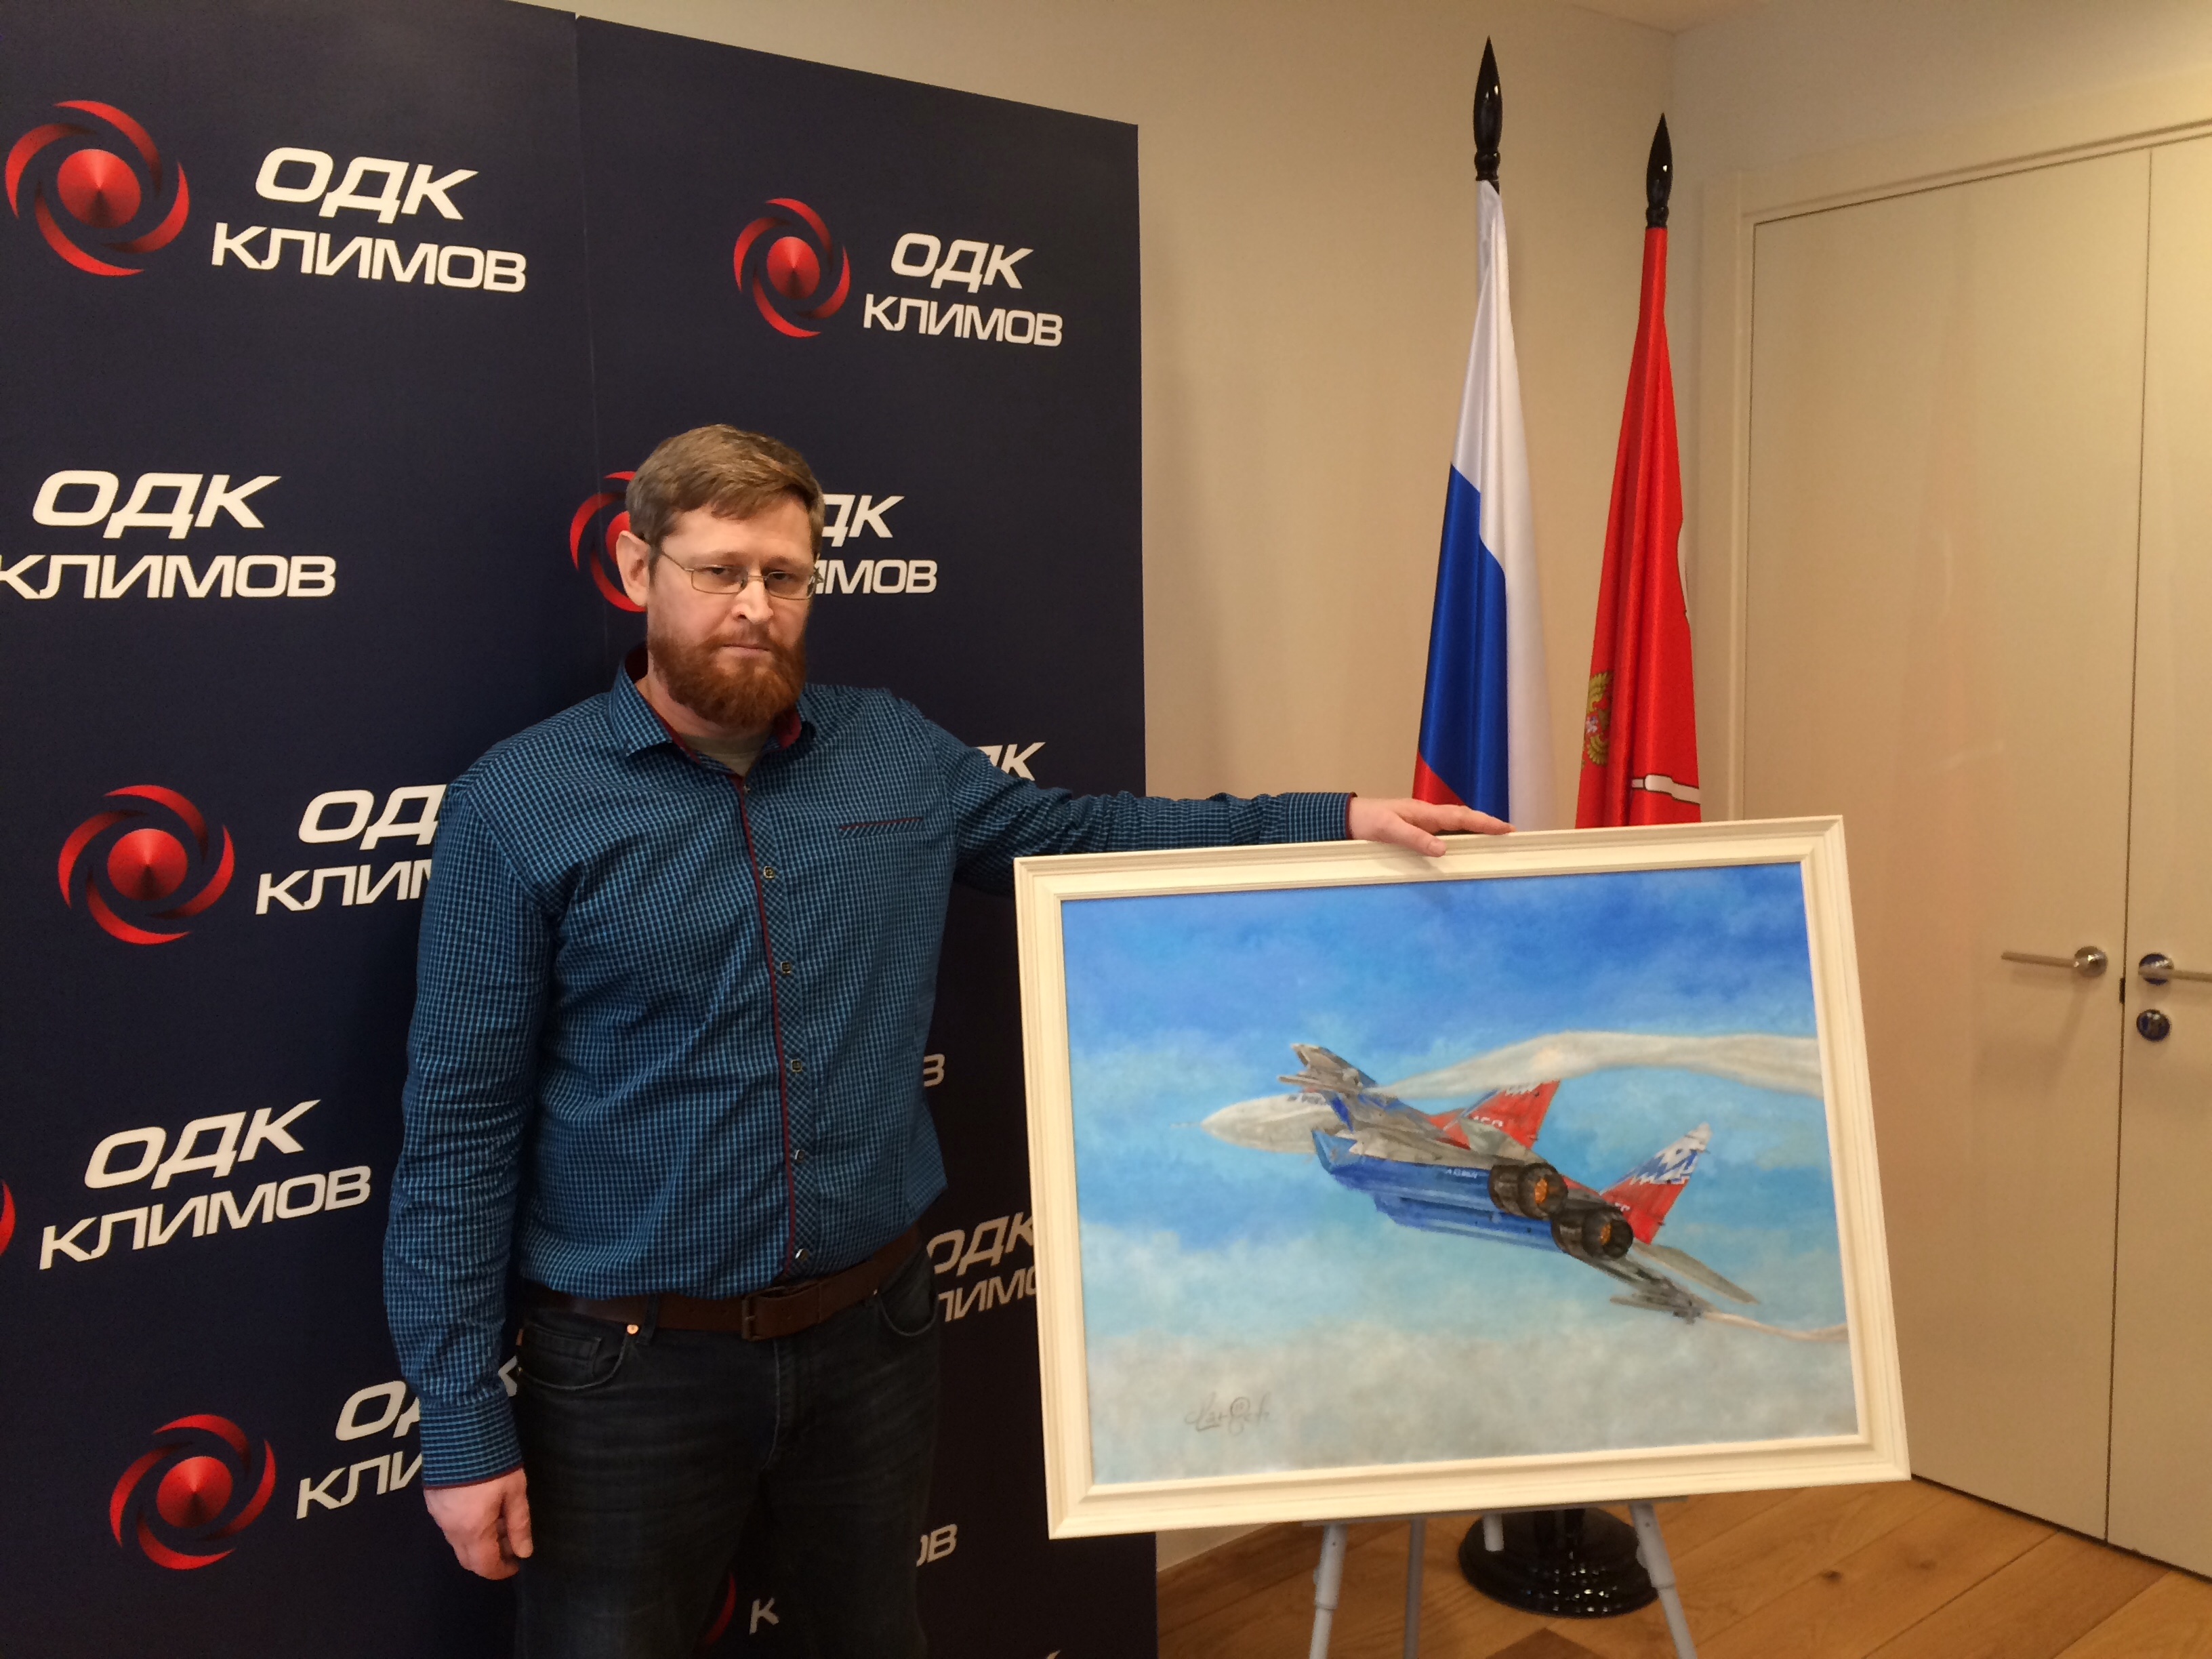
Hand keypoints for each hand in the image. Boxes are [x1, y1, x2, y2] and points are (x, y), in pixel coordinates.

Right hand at [425, 1468, 532, 1578]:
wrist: (460, 1429)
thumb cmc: (494, 1461)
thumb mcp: (514, 1491)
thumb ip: (519, 1524)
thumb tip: (524, 1552)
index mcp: (472, 1530)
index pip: (484, 1566)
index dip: (501, 1571)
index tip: (516, 1564)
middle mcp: (450, 1529)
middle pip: (467, 1559)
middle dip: (488, 1559)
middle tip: (509, 1545)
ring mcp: (437, 1515)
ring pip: (457, 1543)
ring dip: (477, 1543)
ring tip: (499, 1523)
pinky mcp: (431, 1501)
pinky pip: (449, 1526)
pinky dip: (465, 1528)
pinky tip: (481, 1511)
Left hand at [1346, 796, 1510, 855]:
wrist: (1346, 818)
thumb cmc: (1367, 821)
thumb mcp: (1389, 830)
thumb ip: (1415, 839)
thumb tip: (1444, 850)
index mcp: (1425, 813)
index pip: (1462, 817)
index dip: (1486, 823)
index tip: (1508, 829)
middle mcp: (1428, 816)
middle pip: (1464, 819)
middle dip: (1488, 825)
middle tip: (1510, 834)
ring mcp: (1423, 823)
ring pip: (1456, 825)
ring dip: (1475, 831)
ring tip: (1495, 840)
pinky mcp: (1415, 831)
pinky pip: (1444, 833)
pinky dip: (1459, 838)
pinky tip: (1463, 847)